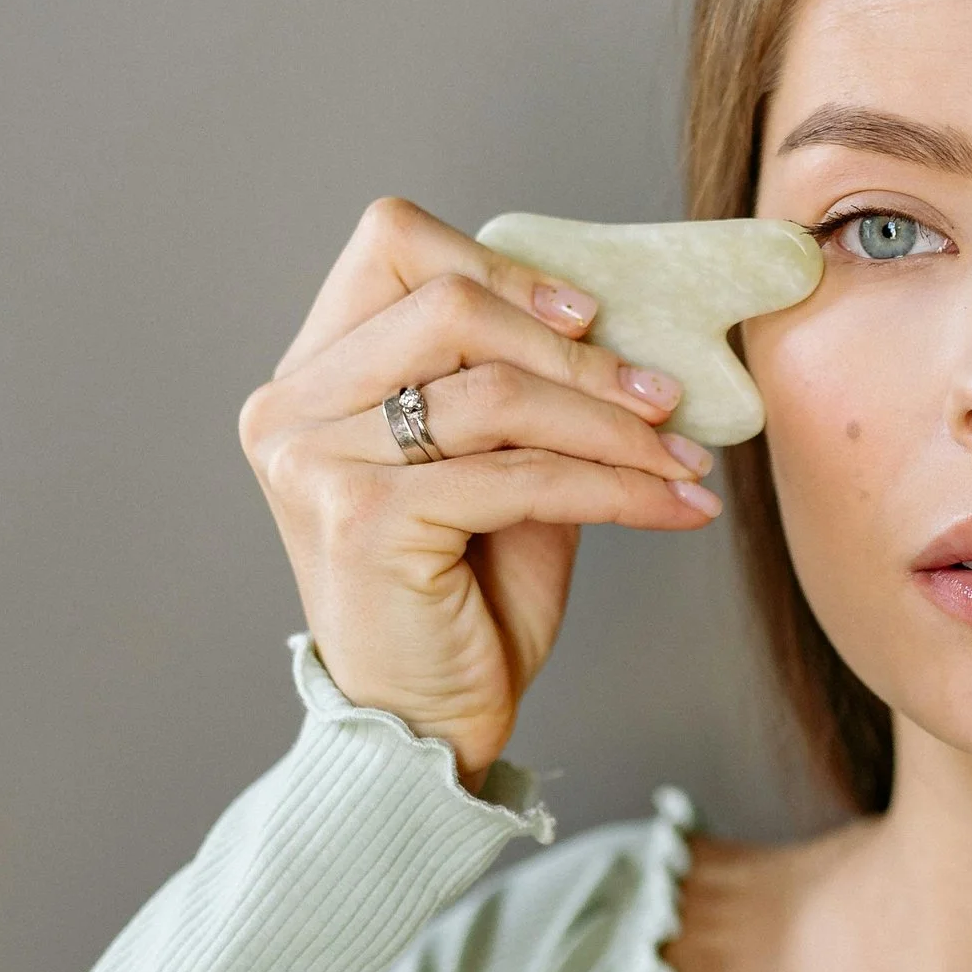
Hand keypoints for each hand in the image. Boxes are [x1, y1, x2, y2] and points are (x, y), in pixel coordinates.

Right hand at [238, 197, 721, 777]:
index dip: (499, 267)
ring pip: (497, 393)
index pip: (391, 244)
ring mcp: (315, 461)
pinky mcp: (362, 519)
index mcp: (310, 374)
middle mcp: (291, 407)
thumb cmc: (459, 598)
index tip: (589, 316)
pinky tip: (673, 506)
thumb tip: (619, 320)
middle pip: (449, 305)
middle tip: (661, 394)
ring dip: (613, 425)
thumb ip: (517, 385)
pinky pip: (520, 475)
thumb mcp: (491, 465)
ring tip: (681, 457)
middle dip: (574, 350)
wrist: (424, 726)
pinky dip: (616, 488)